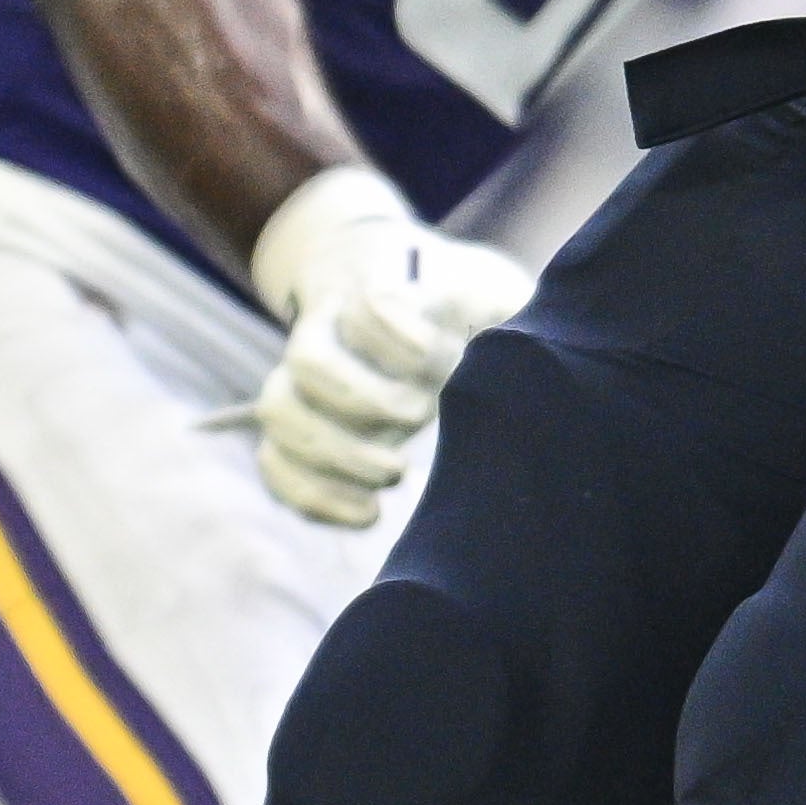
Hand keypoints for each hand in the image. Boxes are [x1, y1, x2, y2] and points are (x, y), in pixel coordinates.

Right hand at [247, 166, 534, 528]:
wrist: (395, 289)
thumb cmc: (457, 301)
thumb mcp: (488, 291)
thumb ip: (509, 313)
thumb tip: (530, 351)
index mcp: (379, 290)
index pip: (366, 305)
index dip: (396, 335)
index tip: (440, 356)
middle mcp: (329, 334)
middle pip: (306, 362)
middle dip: (362, 402)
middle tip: (420, 417)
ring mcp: (305, 382)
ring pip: (279, 413)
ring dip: (332, 456)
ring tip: (392, 478)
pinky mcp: (300, 429)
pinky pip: (275, 464)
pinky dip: (313, 496)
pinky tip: (369, 515)